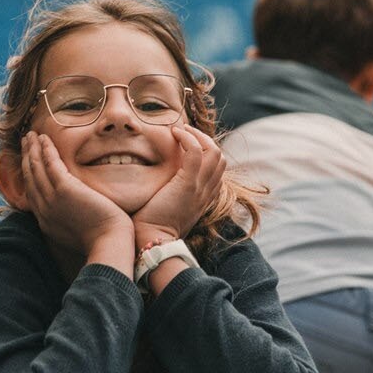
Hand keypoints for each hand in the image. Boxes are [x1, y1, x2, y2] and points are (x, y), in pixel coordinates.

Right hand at [23, 133, 132, 267]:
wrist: (108, 244)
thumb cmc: (102, 240)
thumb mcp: (77, 231)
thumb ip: (69, 219)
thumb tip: (72, 210)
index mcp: (46, 221)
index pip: (32, 192)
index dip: (28, 174)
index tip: (28, 160)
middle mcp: (44, 210)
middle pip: (29, 178)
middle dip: (26, 158)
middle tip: (24, 142)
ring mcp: (51, 199)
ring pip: (36, 168)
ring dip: (32, 149)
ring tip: (30, 135)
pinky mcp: (64, 189)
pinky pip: (50, 164)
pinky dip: (45, 149)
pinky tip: (44, 138)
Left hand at [131, 124, 224, 250]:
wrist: (152, 241)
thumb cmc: (152, 226)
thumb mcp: (169, 208)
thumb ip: (173, 193)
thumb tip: (160, 179)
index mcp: (204, 198)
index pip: (218, 169)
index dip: (206, 152)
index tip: (187, 144)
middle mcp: (207, 192)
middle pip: (220, 157)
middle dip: (204, 139)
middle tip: (184, 133)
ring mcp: (200, 188)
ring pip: (214, 151)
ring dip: (197, 135)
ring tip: (179, 130)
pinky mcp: (187, 184)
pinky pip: (196, 152)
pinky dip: (187, 138)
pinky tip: (173, 134)